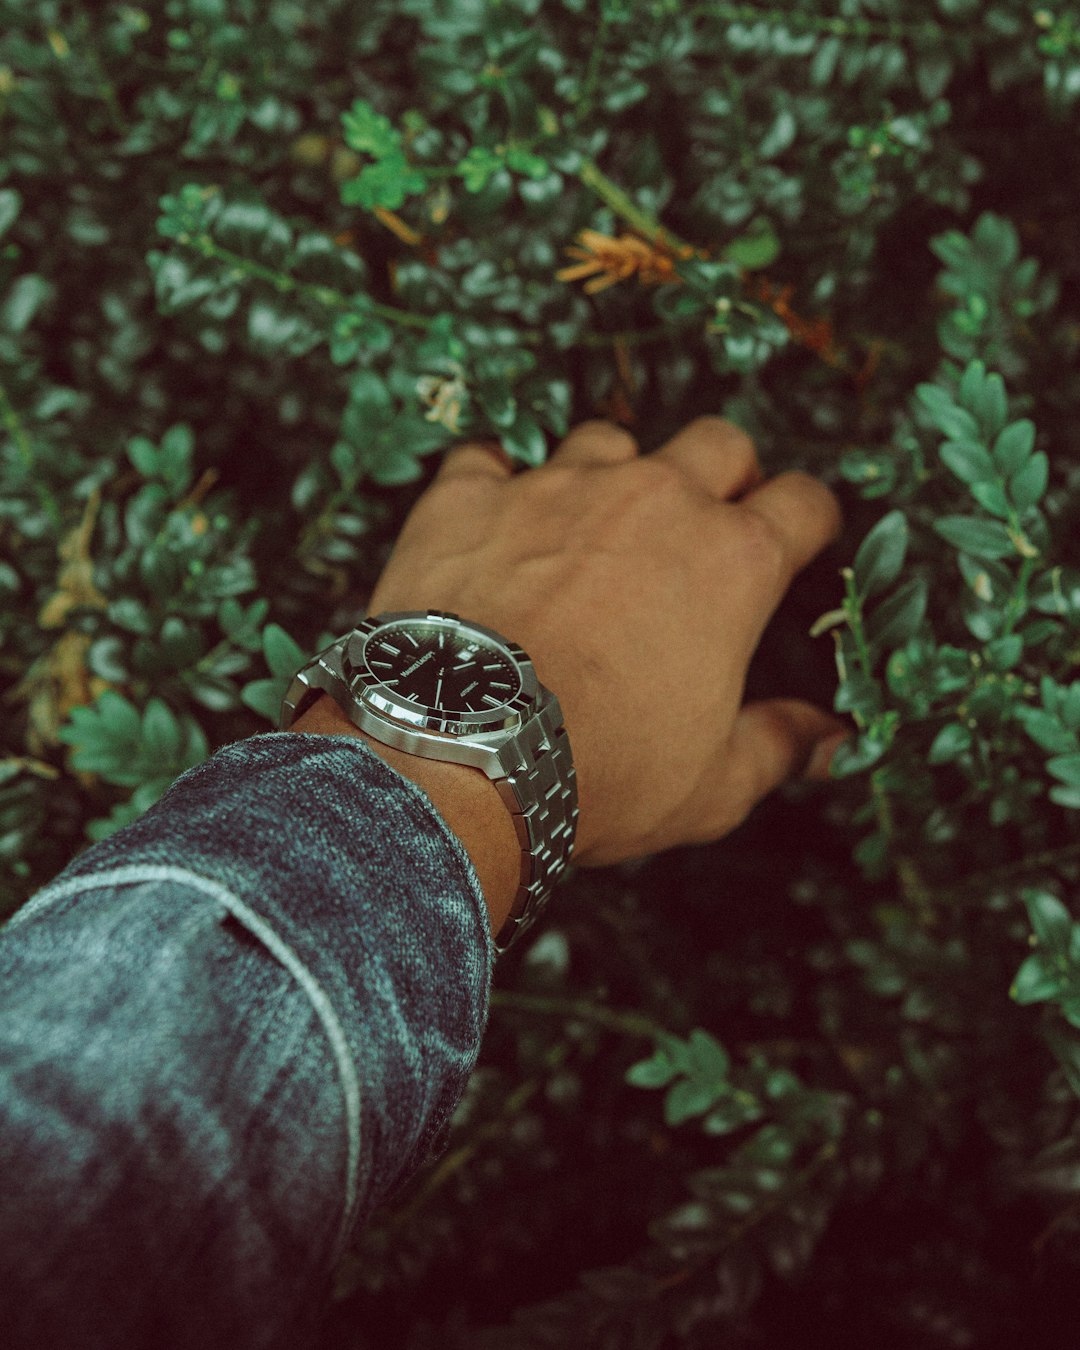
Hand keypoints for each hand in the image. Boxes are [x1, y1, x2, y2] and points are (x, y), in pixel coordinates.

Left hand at [364, 417, 848, 869]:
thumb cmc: (601, 773)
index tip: (799, 541)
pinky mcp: (470, 497)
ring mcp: (557, 487)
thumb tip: (828, 742)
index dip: (809, 521)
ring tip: (590, 530)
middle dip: (725, 474)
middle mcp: (652, 502)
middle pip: (718, 443)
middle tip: (706, 523)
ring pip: (607, 441)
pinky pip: (487, 460)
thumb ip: (777, 747)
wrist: (460, 754)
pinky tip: (491, 523)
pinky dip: (494, 487)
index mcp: (731, 562)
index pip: (805, 504)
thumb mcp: (713, 785)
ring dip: (611, 477)